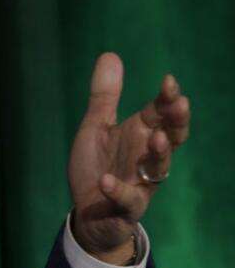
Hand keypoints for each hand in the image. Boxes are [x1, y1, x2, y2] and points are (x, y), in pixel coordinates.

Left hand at [68, 53, 190, 263]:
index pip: (160, 113)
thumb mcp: (96, 127)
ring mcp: (140, 182)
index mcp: (141, 135)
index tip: (169, 81)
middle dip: (176, 122)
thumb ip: (104, 96)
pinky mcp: (126, 206)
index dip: (168, 98)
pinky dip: (118, 190)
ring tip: (154, 138)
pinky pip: (127, 199)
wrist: (89, 213)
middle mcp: (146, 157)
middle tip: (179, 104)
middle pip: (171, 138)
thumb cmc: (97, 166)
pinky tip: (107, 181)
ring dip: (159, 153)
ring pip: (159, 169)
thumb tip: (110, 54)